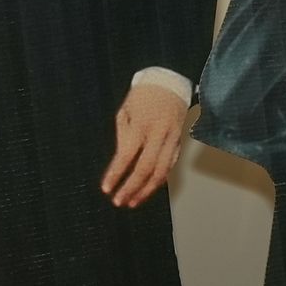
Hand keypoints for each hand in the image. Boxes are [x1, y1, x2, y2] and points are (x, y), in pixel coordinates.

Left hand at [101, 83, 188, 207]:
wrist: (170, 83)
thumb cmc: (143, 96)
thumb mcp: (125, 111)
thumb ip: (123, 136)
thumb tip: (120, 164)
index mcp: (142, 124)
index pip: (127, 156)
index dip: (116, 174)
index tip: (106, 189)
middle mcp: (159, 134)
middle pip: (146, 169)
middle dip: (131, 188)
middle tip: (119, 201)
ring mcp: (172, 139)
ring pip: (162, 172)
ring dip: (146, 190)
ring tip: (133, 202)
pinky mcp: (179, 142)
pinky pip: (170, 166)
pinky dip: (158, 180)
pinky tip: (148, 189)